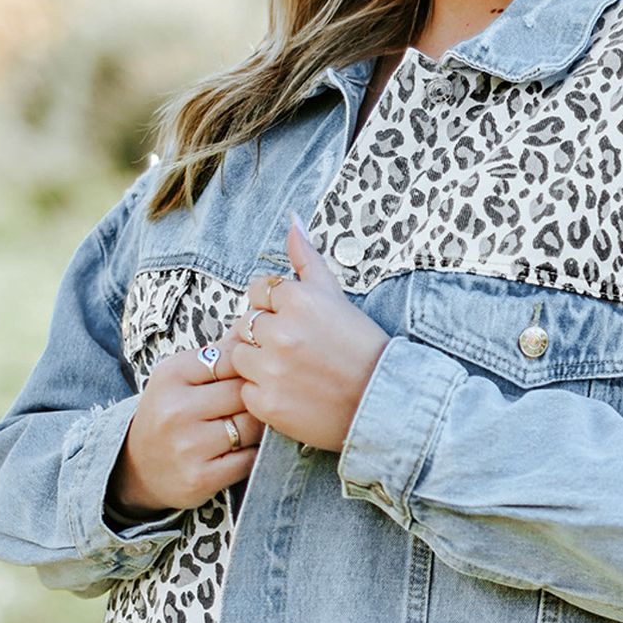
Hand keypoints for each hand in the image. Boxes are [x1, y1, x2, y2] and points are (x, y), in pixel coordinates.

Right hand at [107, 329, 265, 515]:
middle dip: (259, 397)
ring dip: (260, 427)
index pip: (231, 358)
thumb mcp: (180, 377)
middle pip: (244, 392)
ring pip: (251, 426)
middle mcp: (176, 409)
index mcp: (171, 375)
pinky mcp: (201, 477)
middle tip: (264, 402)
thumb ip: (218, 355)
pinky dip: (254, 454)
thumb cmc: (169, 413)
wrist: (138, 467)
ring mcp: (188, 446)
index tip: (255, 375)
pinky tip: (246, 450)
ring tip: (255, 425)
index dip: (251, 367)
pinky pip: (249, 459)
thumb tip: (257, 327)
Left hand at [229, 214, 390, 452]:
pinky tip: (292, 393)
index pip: (258, 292)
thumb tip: (292, 220)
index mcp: (298, 300)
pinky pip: (247, 392)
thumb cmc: (360, 348)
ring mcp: (272, 369)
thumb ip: (307, 259)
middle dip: (265, 336)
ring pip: (240, 357)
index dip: (274, 309)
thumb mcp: (335, 297)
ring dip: (259, 364)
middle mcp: (281, 332)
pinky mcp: (268, 403)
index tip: (296, 325)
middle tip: (297, 351)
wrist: (382, 401)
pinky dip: (264, 394)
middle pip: (246, 323)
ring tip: (292, 372)